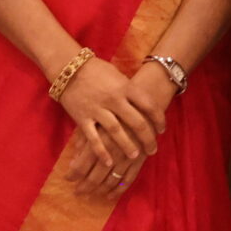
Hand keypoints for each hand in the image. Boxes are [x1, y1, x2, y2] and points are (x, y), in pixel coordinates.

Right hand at [56, 54, 160, 197]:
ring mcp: (97, 109)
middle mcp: (113, 99)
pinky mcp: (82, 118)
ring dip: (127, 146)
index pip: (148, 105)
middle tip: (152, 149)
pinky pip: (93, 138)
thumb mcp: (118, 75)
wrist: (68, 67)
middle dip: (147, 138)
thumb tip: (145, 104)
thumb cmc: (96, 70)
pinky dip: (101, 152)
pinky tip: (109, 162)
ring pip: (116, 132)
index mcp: (125, 87)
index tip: (162, 130)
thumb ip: (130, 90)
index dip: (158, 119)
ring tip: (135, 156)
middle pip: (136, 122)